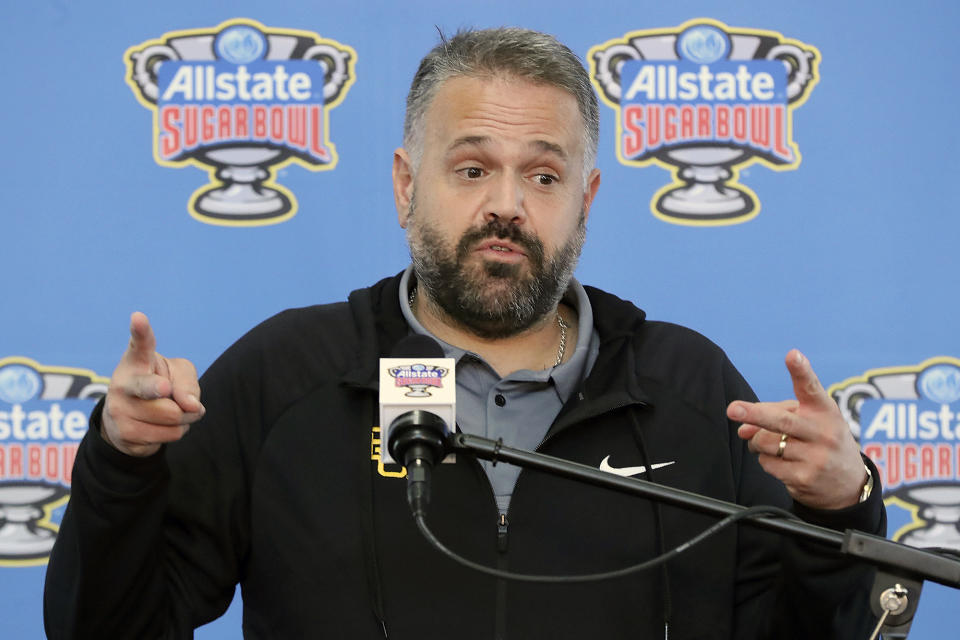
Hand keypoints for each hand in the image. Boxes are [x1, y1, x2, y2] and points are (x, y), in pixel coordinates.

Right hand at [101, 312, 203, 456]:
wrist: (132, 420)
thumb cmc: (161, 385)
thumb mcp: (179, 375)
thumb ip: (188, 384)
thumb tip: (190, 406)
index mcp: (136, 360)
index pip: (139, 344)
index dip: (140, 332)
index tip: (139, 318)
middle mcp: (122, 383)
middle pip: (158, 389)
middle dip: (170, 391)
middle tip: (165, 388)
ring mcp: (120, 410)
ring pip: (172, 416)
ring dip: (185, 417)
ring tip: (173, 411)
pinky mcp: (125, 434)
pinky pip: (170, 435)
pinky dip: (177, 431)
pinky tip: (162, 426)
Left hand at [727, 349, 866, 509]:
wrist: (848, 484)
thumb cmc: (821, 440)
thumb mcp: (810, 420)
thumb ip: (775, 413)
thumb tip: (742, 428)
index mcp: (824, 410)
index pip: (811, 388)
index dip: (801, 371)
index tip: (792, 355)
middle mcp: (823, 433)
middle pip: (782, 421)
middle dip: (755, 414)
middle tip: (732, 409)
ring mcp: (816, 458)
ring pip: (766, 443)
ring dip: (757, 442)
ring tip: (770, 443)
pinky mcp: (805, 478)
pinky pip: (768, 464)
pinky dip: (766, 460)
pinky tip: (783, 462)